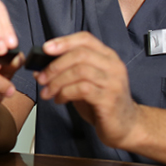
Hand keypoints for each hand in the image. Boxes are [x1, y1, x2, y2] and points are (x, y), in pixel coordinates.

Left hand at [35, 31, 139, 148]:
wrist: (126, 126)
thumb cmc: (103, 102)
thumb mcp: (84, 83)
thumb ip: (66, 73)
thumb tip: (39, 70)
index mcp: (107, 56)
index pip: (85, 39)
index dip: (64, 41)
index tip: (45, 48)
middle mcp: (113, 65)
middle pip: (79, 54)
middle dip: (55, 65)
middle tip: (42, 78)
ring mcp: (113, 82)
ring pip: (79, 71)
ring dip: (57, 82)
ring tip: (48, 92)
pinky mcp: (110, 99)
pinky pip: (82, 89)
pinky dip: (65, 93)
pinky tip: (60, 100)